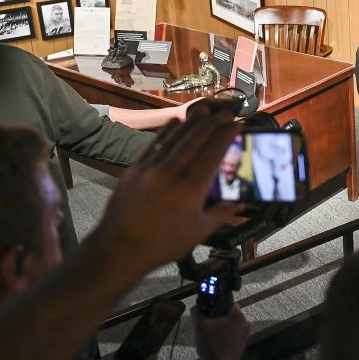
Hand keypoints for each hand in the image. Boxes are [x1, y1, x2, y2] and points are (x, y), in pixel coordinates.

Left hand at [89, 111, 248, 277]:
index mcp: (190, 189)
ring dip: (192, 122)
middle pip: (196, 140)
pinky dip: (167, 131)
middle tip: (225, 113)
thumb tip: (238, 202)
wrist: (120, 249)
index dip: (226, 135)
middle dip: (213, 123)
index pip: (213, 153)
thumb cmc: (162, 244)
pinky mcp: (134, 169)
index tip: (236, 124)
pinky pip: (154, 144)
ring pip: (175, 138)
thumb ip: (220, 213)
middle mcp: (171, 173)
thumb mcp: (199, 232)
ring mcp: (150, 169)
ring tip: (205, 110)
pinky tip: (176, 121)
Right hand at [193, 304, 249, 359]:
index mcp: (239, 316)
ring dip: (219, 327)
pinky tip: (213, 343)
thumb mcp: (200, 325)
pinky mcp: (242, 345)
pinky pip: (231, 335)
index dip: (215, 305)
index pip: (227, 302)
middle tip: (205, 325)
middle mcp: (246, 324)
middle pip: (228, 314)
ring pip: (229, 325)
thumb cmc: (211, 346)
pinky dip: (223, 336)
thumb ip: (198, 312)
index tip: (207, 313)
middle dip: (216, 318)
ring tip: (208, 336)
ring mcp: (245, 335)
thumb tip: (197, 308)